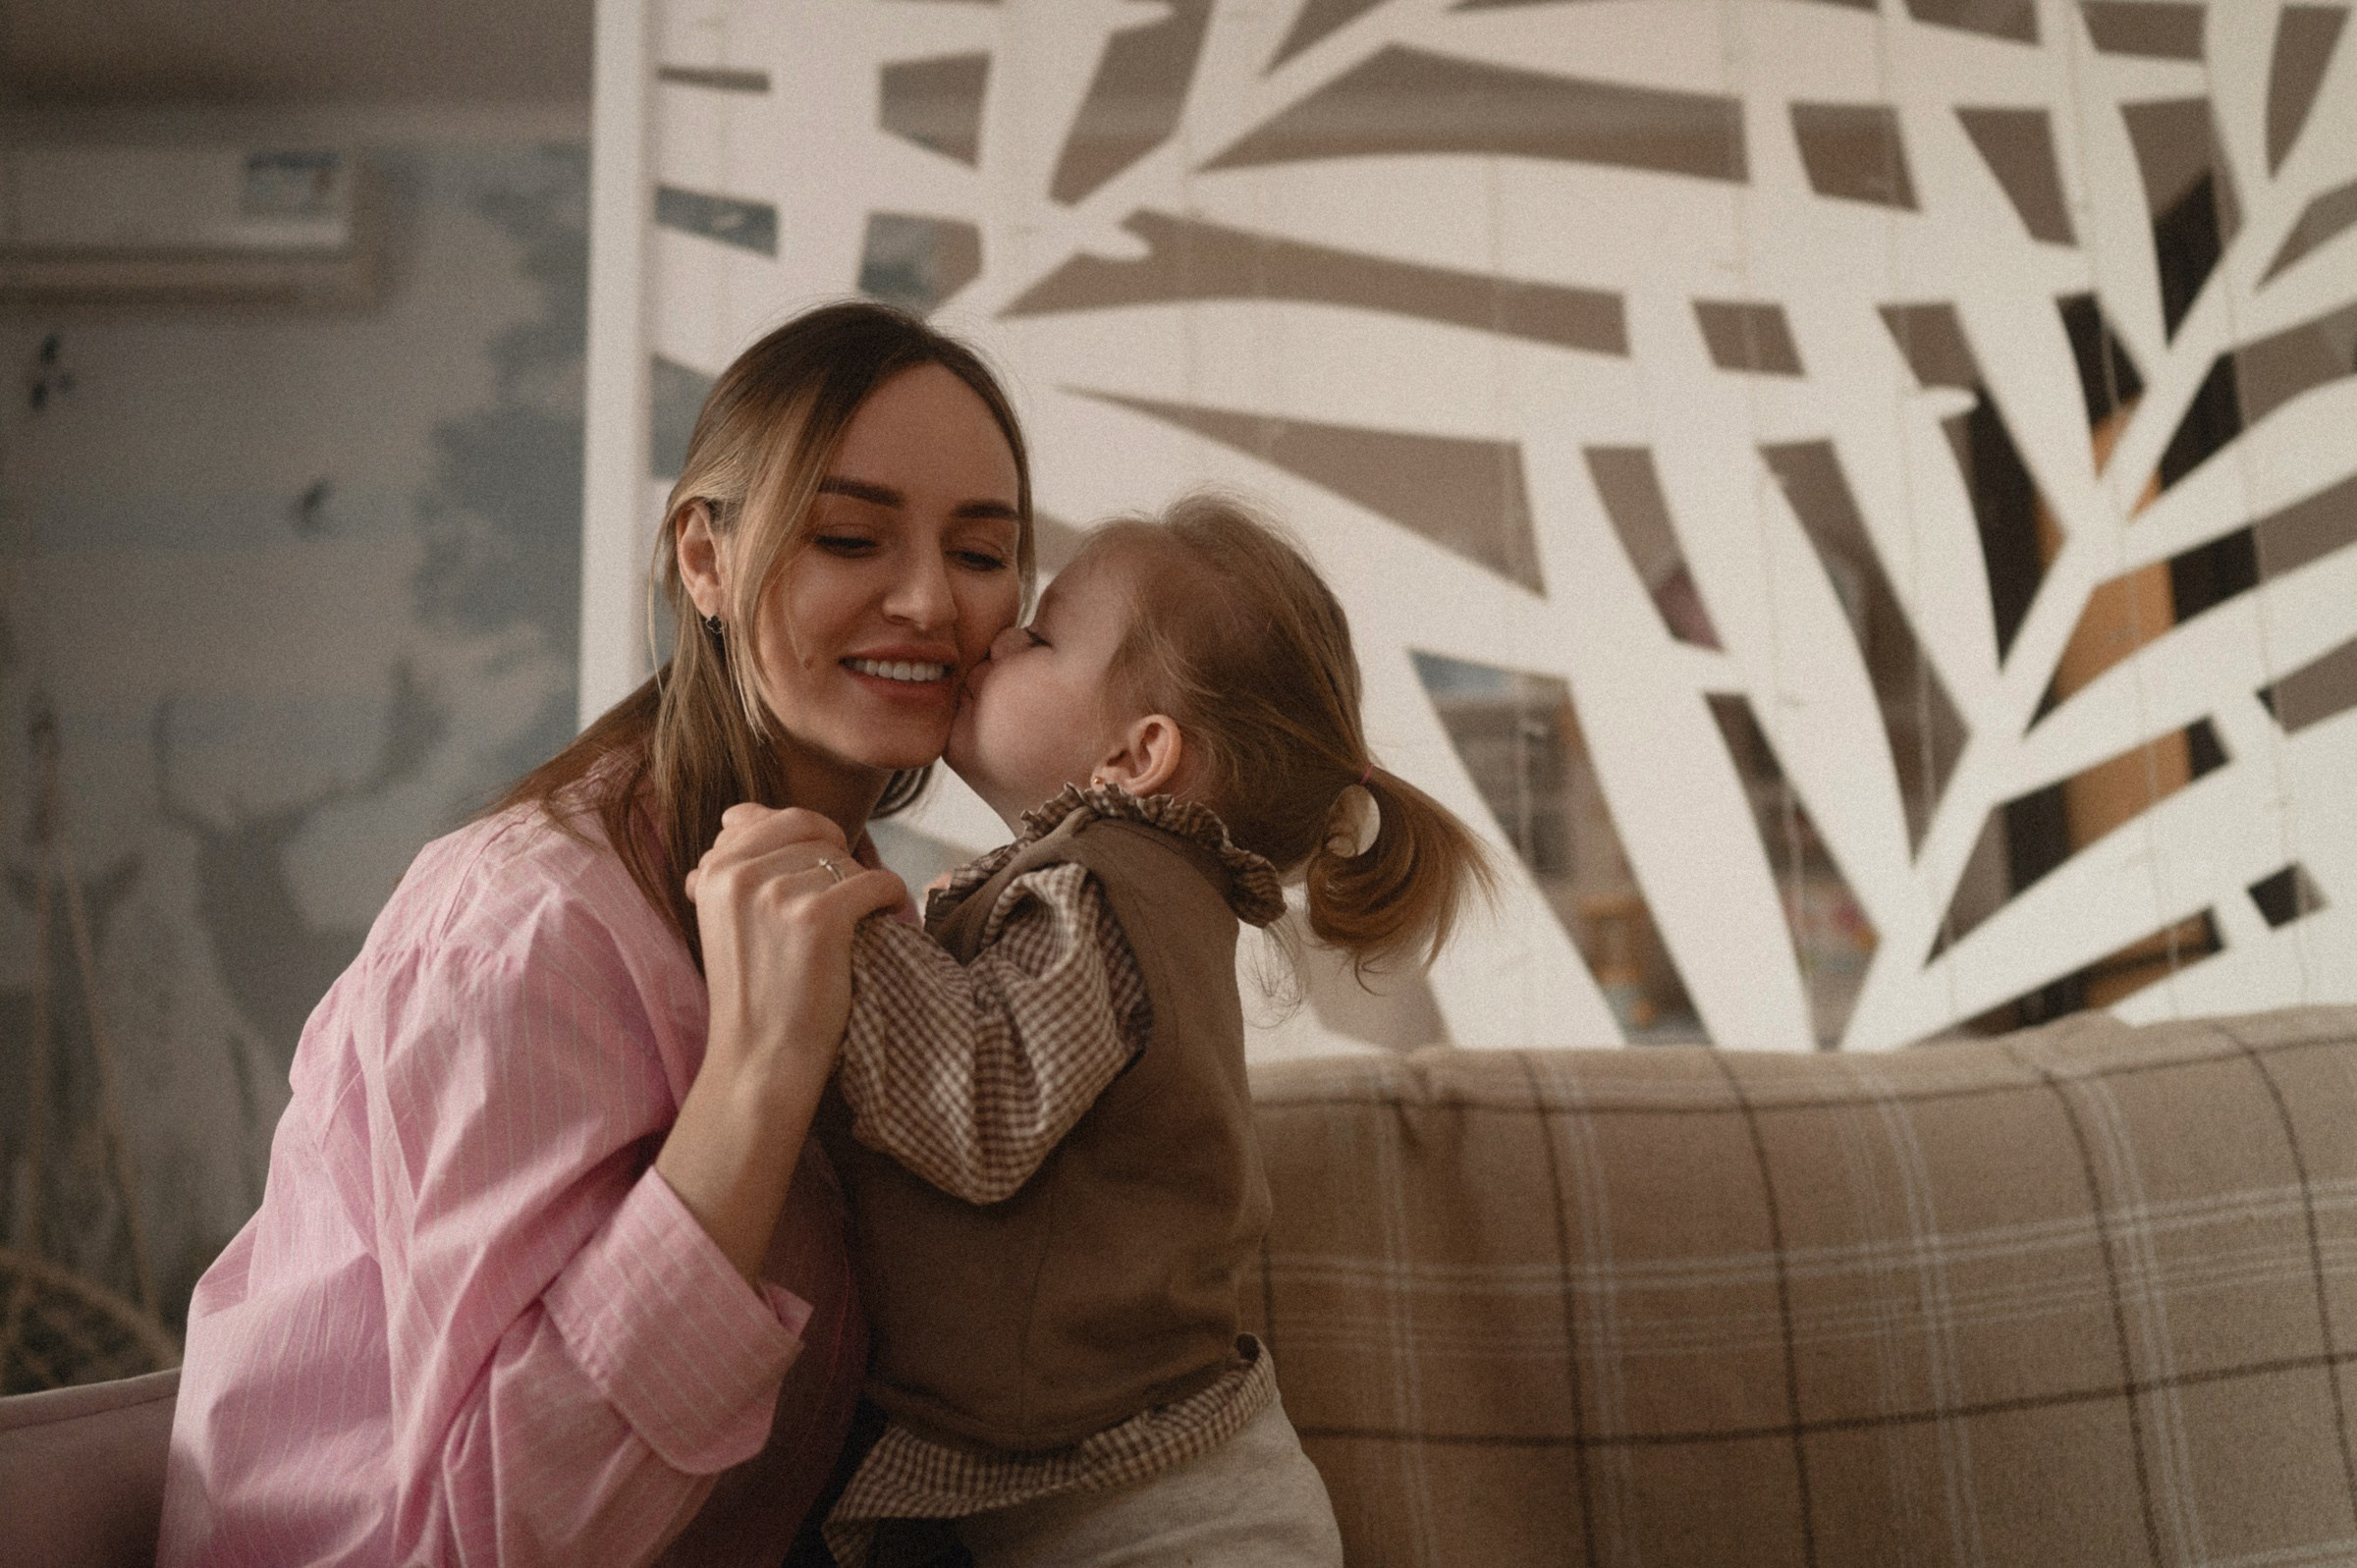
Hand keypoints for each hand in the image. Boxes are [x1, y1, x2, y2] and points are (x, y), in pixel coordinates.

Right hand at [687, 803, 906, 1097]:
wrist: (760, 1058)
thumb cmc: (753, 992)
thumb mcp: (724, 919)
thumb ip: (732, 864)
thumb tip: (738, 812)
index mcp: (712, 871)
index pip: (777, 818)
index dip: (811, 840)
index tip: (820, 875)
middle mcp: (737, 875)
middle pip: (815, 832)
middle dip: (839, 859)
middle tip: (848, 895)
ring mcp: (776, 894)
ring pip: (846, 859)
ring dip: (863, 886)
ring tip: (861, 920)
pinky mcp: (818, 918)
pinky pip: (875, 881)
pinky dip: (892, 897)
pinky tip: (890, 915)